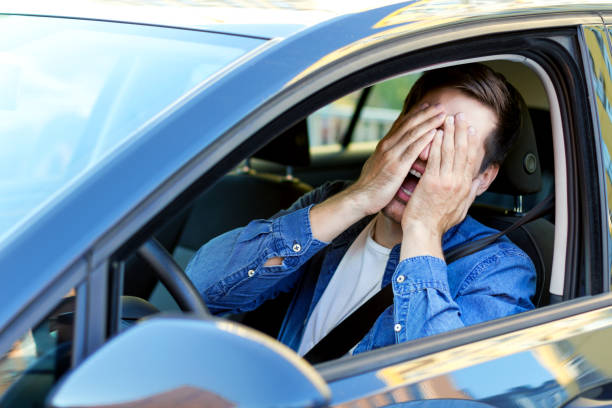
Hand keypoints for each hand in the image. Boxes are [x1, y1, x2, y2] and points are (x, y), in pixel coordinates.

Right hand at [346, 103, 445, 216]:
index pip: (401, 124)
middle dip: (425, 113)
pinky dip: (424, 139)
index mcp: (384, 145)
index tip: (426, 105)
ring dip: (428, 122)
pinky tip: (434, 132)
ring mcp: (391, 155)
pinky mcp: (396, 167)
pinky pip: (412, 149)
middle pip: (408, 124)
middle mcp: (387, 146)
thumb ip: (387, 156)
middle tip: (440, 105)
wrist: (360, 197)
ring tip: (442, 115)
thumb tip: (392, 152)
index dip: (414, 113)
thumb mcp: (378, 165)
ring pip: (412, 133)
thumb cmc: (370, 185)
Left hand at [400, 113, 479, 259]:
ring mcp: (446, 181)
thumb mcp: (461, 209)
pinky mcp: (432, 182)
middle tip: (461, 115)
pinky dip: (437, 144)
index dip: (472, 143)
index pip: (471, 160)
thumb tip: (479, 182)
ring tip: (448, 118)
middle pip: (463, 151)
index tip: (471, 129)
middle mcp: (459, 182)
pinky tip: (436, 132)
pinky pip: (435, 158)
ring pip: (450, 151)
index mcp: (465, 188)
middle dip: (462, 131)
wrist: (425, 233)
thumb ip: (470, 193)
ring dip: (450, 132)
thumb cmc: (437, 224)